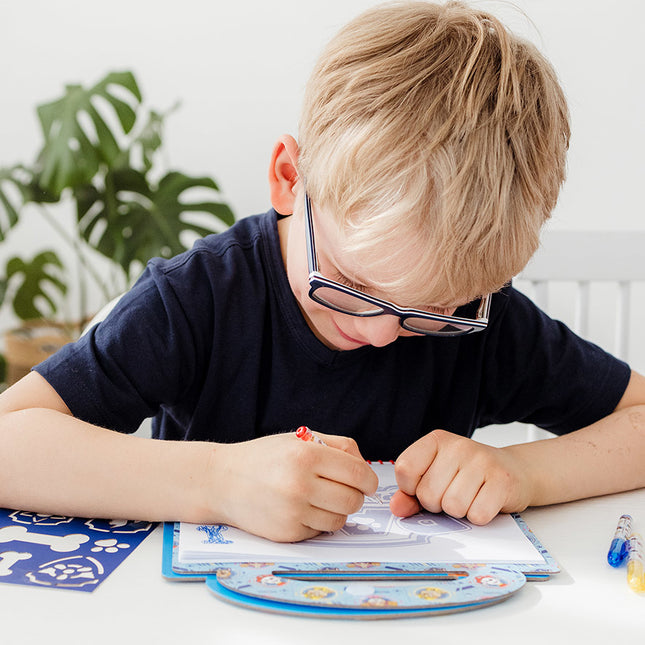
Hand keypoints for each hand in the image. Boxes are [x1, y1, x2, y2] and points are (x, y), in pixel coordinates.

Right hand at [208, 432, 377, 541]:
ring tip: (319, 498)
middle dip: (354, 496)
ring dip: (336, 511)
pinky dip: (317, 522)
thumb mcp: (300, 439)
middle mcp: (300, 484)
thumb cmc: (265, 457)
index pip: (358, 474)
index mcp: (306, 455)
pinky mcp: (287, 532)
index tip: (365, 482)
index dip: (368, 480)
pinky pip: (320, 532)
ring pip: (340, 520)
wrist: (223, 480)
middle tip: (341, 489)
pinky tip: (301, 509)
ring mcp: (293, 511)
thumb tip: (365, 467)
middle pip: (353, 500)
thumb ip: (338, 446)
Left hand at [389, 429, 531, 524]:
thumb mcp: (435, 476)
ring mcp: (482, 461)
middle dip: (437, 504)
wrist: (514, 470)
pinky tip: (484, 501)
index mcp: (436, 441)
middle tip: (453, 492)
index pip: (405, 469)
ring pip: (453, 506)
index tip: (425, 486)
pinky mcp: (502, 481)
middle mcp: (458, 446)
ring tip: (470, 496)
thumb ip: (411, 493)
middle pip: (428, 494)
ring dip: (459, 511)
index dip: (410, 488)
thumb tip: (396, 507)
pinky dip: (479, 516)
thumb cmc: (468, 475)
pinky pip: (477, 514)